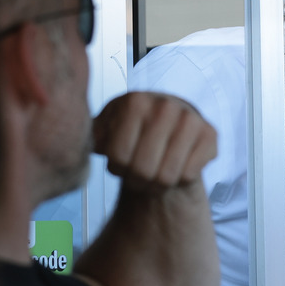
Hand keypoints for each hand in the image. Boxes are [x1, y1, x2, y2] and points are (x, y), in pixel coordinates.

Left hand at [93, 92, 216, 189]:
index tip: (120, 162)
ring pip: (166, 176)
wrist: (168, 133)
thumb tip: (74, 142)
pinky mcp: (210, 134)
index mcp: (134, 101)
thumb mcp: (104, 131)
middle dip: (137, 180)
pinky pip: (188, 175)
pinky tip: (177, 166)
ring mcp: (190, 117)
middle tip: (138, 173)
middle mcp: (164, 104)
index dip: (116, 168)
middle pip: (142, 169)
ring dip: (157, 184)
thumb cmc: (131, 135)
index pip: (117, 157)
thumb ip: (88, 136)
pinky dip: (180, 180)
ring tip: (154, 173)